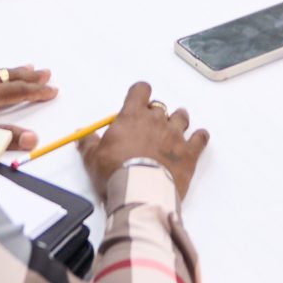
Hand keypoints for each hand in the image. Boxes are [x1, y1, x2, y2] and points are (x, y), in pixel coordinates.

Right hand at [81, 81, 209, 200]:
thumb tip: (82, 133)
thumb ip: (88, 142)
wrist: (140, 193)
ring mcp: (175, 135)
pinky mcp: (189, 153)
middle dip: (156, 114)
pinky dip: (199, 137)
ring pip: (181, 117)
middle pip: (160, 107)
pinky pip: (200, 138)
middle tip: (150, 128)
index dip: (140, 94)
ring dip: (178, 121)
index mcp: (132, 116)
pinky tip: (197, 139)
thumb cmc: (115, 172)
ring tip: (174, 130)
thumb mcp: (93, 158)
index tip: (138, 100)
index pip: (140, 90)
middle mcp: (156, 120)